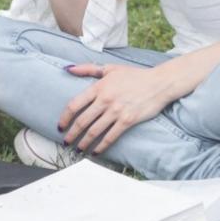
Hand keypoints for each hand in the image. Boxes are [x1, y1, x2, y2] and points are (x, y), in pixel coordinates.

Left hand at [57, 64, 171, 154]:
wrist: (159, 83)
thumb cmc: (134, 75)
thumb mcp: (110, 68)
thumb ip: (88, 69)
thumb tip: (68, 69)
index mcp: (98, 87)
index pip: (74, 105)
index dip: (65, 118)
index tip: (60, 126)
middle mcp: (105, 100)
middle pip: (82, 121)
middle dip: (72, 134)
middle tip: (66, 142)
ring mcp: (116, 111)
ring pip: (94, 131)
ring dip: (84, 142)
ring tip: (78, 149)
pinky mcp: (128, 121)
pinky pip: (111, 136)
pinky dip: (101, 146)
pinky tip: (96, 152)